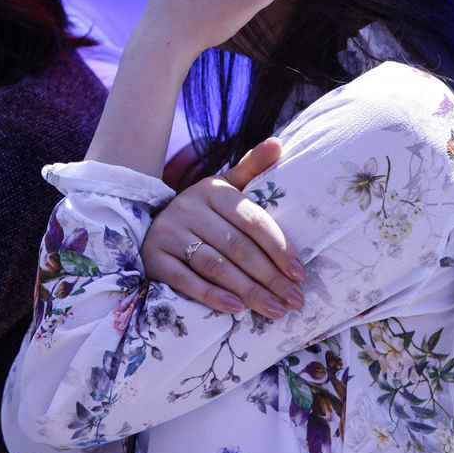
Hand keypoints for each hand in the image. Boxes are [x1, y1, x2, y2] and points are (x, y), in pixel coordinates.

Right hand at [142, 138, 305, 316]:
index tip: (299, 273)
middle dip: (270, 276)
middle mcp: (188, 207)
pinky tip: (236, 309)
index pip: (252, 220)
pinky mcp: (154, 258)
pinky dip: (212, 295)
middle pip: (237, 247)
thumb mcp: (225, 188)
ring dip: (248, 291)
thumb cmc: (203, 212)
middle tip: (295, 300)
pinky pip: (186, 280)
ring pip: (215, 265)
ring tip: (274, 309)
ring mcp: (169, 233)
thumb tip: (278, 143)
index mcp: (212, 190)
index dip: (278, 246)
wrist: (153, 227)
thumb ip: (252, 167)